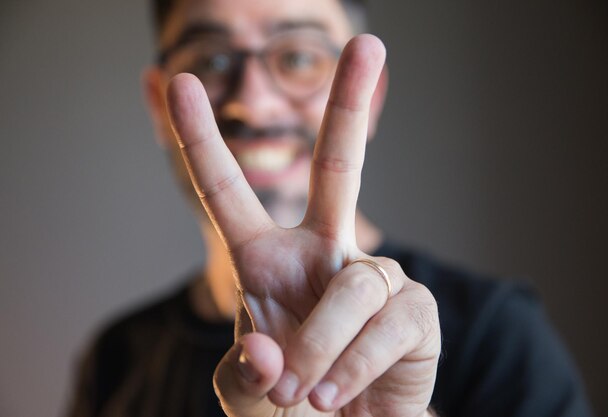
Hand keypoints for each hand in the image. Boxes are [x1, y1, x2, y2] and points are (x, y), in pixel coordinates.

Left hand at [166, 34, 440, 416]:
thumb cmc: (295, 404)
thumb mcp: (248, 395)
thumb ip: (242, 378)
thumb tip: (270, 353)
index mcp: (270, 262)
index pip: (229, 193)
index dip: (203, 139)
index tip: (178, 82)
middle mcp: (326, 253)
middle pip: (338, 165)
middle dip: (349, 103)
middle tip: (368, 43)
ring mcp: (374, 277)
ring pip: (350, 289)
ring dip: (321, 350)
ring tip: (311, 394)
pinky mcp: (416, 308)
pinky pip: (385, 323)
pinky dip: (354, 365)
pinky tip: (343, 391)